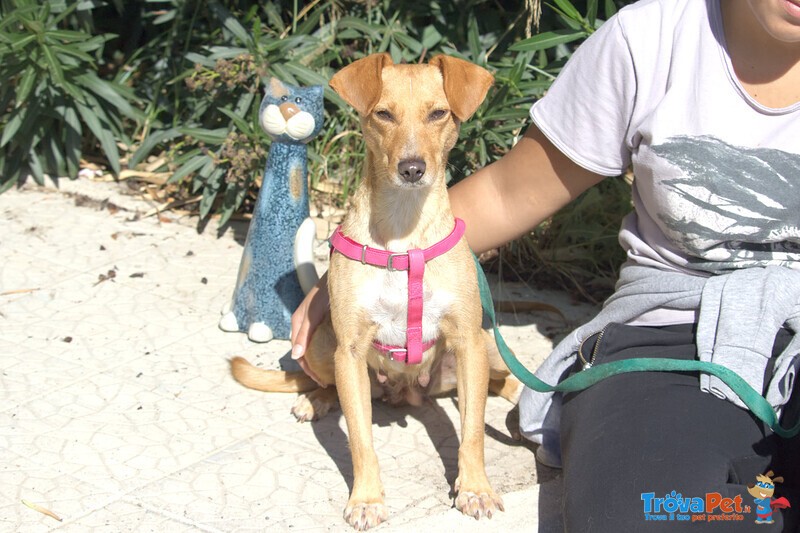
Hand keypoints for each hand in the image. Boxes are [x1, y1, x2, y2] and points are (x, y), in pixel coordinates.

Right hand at [290, 272, 328, 386]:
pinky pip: (320, 338)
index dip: (308, 369)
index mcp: (298, 323)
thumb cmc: (325, 292)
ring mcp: (312, 321)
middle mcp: (303, 324)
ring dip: (319, 360)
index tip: (321, 381)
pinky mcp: (322, 318)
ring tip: (330, 371)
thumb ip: (304, 333)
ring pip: (313, 346)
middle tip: (326, 380)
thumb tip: (296, 355)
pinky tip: (335, 354)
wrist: (338, 274)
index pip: (299, 354)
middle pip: (305, 352)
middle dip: (314, 368)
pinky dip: (325, 349)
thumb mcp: (314, 313)